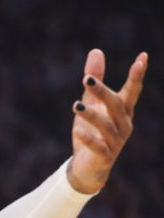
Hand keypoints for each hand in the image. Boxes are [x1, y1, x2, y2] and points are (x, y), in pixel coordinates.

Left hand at [68, 49, 147, 193]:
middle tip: (86, 79)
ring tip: (74, 106)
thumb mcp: (92, 102)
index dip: (137, 75)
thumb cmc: (92, 131)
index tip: (142, 57)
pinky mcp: (104, 156)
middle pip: (116, 105)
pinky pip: (98, 146)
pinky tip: (77, 131)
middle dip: (103, 91)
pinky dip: (88, 138)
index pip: (132, 90)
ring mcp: (116, 141)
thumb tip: (96, 50)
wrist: (88, 167)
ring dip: (90, 115)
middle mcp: (124, 124)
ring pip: (106, 125)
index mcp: (123, 111)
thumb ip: (95, 79)